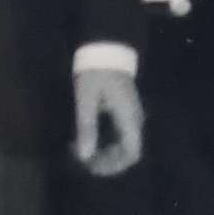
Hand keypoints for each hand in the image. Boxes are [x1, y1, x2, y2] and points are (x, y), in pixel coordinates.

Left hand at [73, 62, 142, 177]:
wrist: (106, 48)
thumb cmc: (96, 73)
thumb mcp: (87, 100)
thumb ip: (87, 128)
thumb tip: (85, 157)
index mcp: (129, 118)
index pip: (132, 153)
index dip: (115, 166)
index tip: (93, 166)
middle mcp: (134, 119)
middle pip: (127, 151)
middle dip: (105, 161)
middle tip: (80, 158)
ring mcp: (129, 115)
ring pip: (122, 144)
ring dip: (103, 152)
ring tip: (79, 149)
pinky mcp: (122, 110)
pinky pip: (117, 134)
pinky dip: (103, 141)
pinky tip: (85, 137)